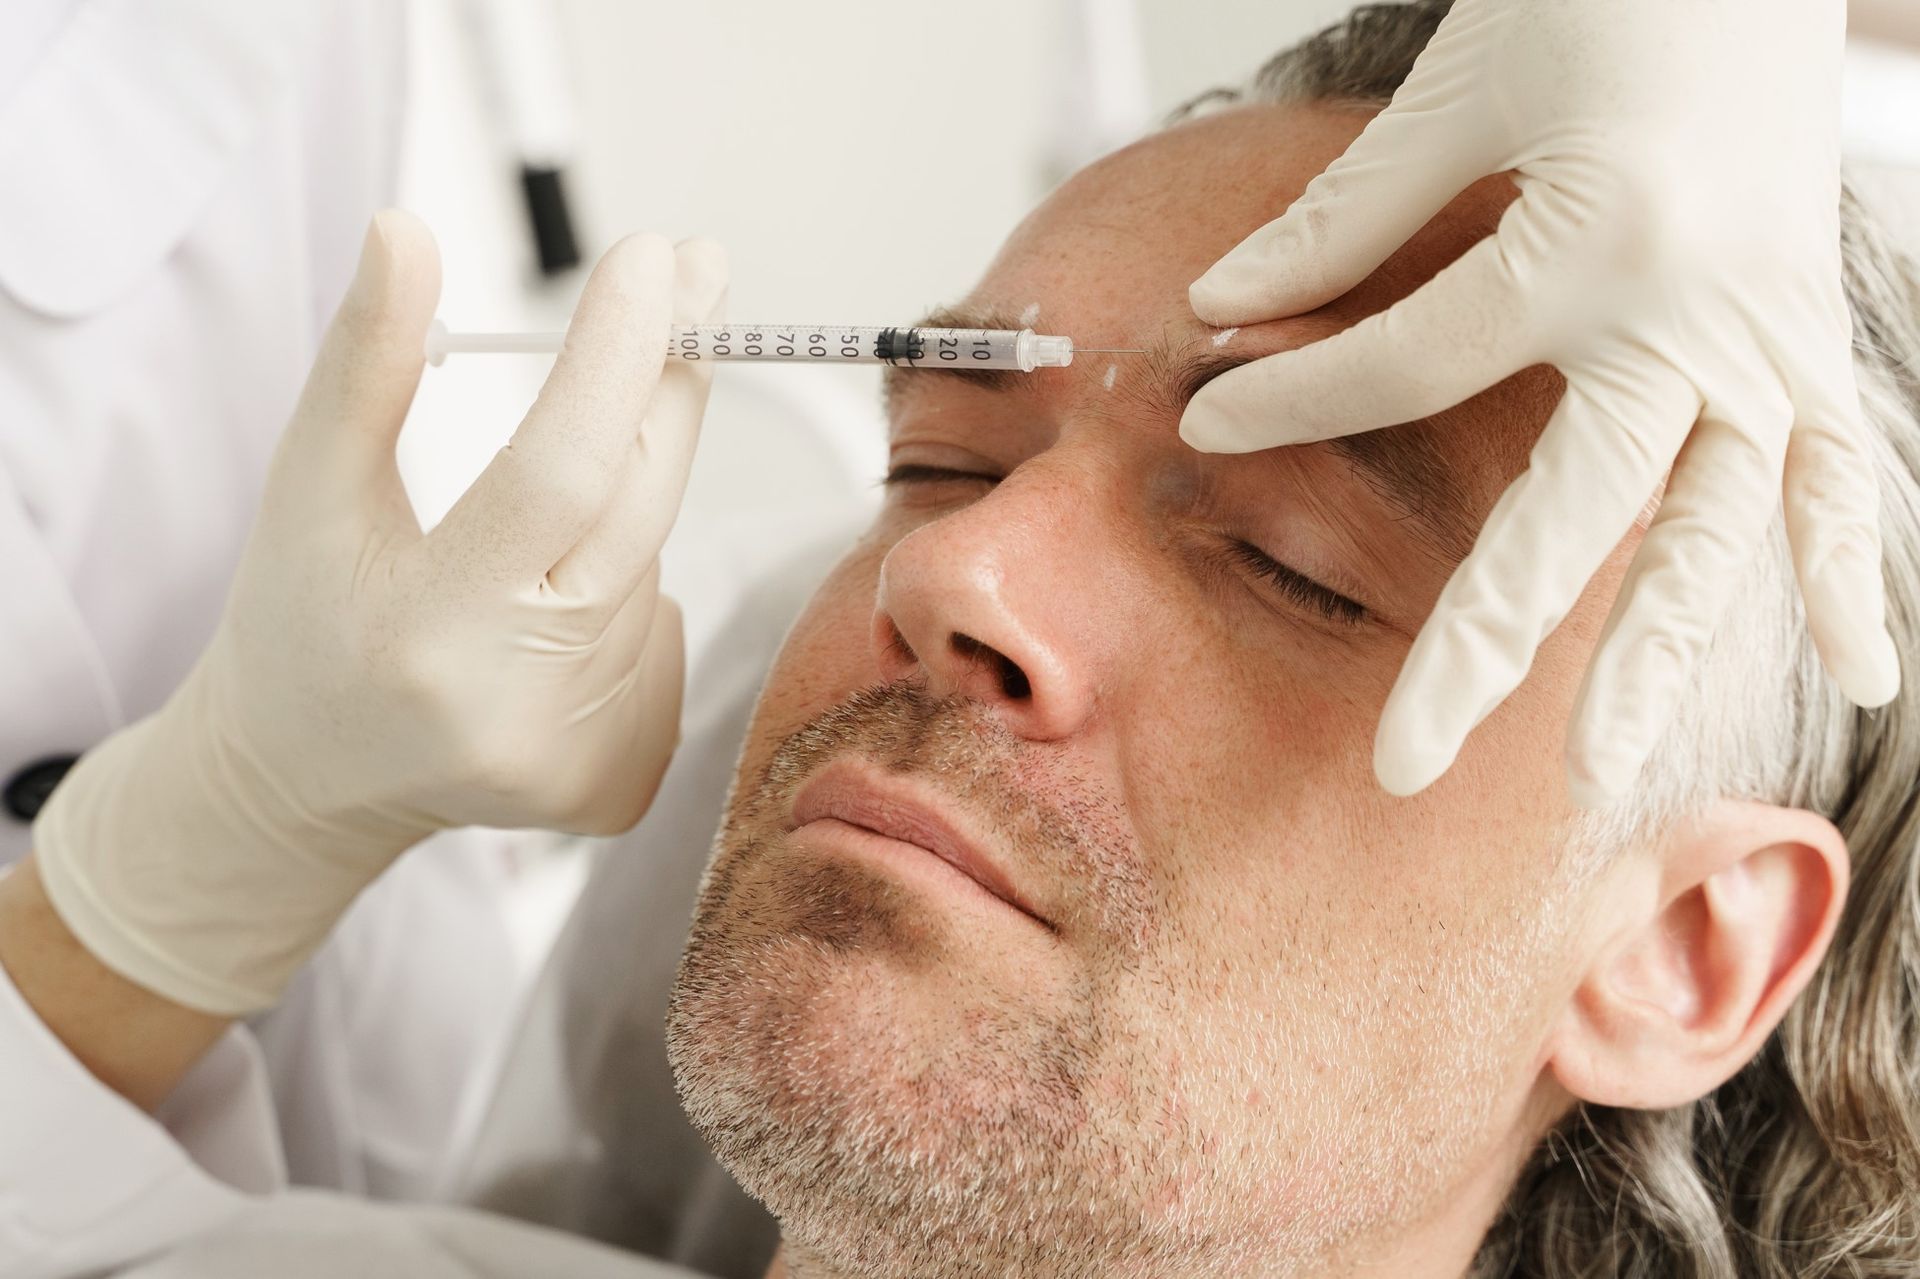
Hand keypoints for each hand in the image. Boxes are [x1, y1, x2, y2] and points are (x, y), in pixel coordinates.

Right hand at [33, 212, 726, 1013]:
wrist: (307, 782)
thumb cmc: (301, 624)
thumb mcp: (306, 487)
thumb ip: (364, 362)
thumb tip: (407, 231)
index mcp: (429, 628)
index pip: (558, 469)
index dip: (616, 355)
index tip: (657, 257)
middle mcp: (516, 704)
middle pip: (639, 506)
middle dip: (671, 382)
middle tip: (693, 283)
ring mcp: (577, 755)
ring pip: (649, 565)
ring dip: (618, 508)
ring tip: (525, 540)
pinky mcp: (618, 783)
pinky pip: (665, 634)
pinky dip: (625, 591)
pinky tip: (550, 614)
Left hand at [1179, 0, 1898, 802]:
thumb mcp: (1465, 89)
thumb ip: (1349, 215)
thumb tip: (1220, 307)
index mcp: (1594, 242)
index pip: (1412, 362)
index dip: (1293, 397)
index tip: (1203, 427)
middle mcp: (1692, 317)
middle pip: (1570, 514)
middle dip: (1478, 648)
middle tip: (1402, 768)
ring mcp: (1768, 341)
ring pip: (1713, 533)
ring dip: (1657, 660)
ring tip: (1599, 779)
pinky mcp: (1814, 342)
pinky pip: (1842, 477)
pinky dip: (1854, 573)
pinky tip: (1867, 680)